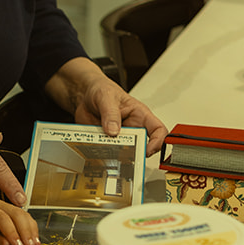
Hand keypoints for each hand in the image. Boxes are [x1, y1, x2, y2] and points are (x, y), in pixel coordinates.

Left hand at [0, 200, 39, 244]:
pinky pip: (27, 219)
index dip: (11, 232)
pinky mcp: (15, 215)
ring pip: (24, 216)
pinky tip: (34, 240)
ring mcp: (8, 209)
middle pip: (16, 214)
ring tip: (34, 244)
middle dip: (25, 231)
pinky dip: (32, 230)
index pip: (2, 218)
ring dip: (31, 231)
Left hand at [46, 58, 167, 155]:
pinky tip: (96, 148)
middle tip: (124, 154)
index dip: (157, 142)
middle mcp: (132, 128)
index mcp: (140, 115)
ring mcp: (120, 136)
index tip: (148, 150)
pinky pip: (108, 151)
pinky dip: (102, 152)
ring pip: (124, 152)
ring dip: (116, 154)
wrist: (85, 95)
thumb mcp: (106, 97)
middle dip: (135, 153)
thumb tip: (114, 130)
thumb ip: (110, 113)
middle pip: (141, 146)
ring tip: (106, 148)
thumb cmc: (102, 90)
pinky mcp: (107, 141)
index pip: (158, 130)